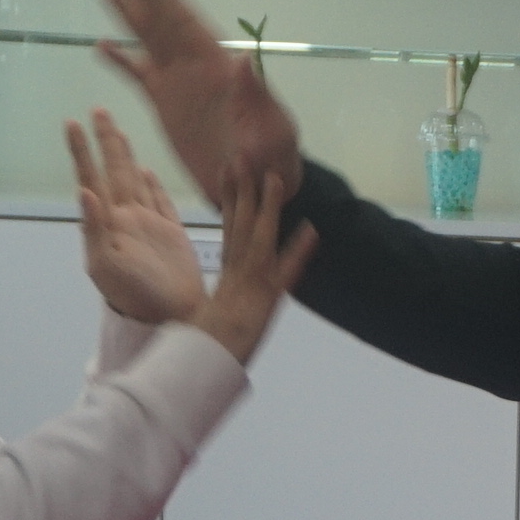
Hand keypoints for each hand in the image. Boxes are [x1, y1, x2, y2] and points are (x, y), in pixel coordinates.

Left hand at [67, 111, 204, 329]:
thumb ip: (93, 228)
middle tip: (98, 110)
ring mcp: (148, 225)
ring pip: (135, 180)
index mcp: (108, 222)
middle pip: (114, 171)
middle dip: (105, 141)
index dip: (82, 150)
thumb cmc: (135, 296)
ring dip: (126, 156)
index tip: (72, 123)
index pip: (91, 177)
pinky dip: (154, 185)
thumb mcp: (106, 265)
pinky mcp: (171, 235)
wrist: (170, 317)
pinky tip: (148, 172)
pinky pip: (160, 202)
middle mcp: (125, 218)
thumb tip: (84, 191)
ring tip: (119, 132)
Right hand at [94, 0, 303, 201]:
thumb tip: (243, 60)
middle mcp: (195, 66)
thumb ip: (256, 96)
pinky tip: (101, 46)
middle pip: (161, 18)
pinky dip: (120, 61)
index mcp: (219, 66)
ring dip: (125, 11)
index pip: (186, 21)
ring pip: (146, 38)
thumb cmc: (275, 157)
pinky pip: (138, 75)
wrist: (259, 187)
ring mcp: (178, 83)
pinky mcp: (166, 105)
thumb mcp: (273, 128)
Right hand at [193, 158, 313, 367]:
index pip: (228, 226)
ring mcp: (253, 281)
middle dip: (243, 189)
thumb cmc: (212, 343)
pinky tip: (312, 230)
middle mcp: (239, 270)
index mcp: (228, 271)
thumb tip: (224, 285)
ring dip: (269, 207)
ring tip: (276, 178)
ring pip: (260, 237)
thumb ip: (223, 291)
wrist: (207, 363)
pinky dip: (299, 251)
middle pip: (240, 222)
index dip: (229, 197)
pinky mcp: (268, 298)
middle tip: (242, 156)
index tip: (226, 170)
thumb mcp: (217, 310)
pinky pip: (286, 272)